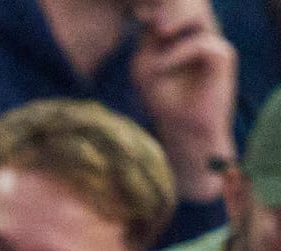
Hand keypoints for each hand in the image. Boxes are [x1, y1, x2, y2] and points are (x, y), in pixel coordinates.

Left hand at [130, 0, 236, 199]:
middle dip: (168, 6)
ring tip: (155, 35)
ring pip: (197, 15)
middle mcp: (203, 33)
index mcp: (185, 33)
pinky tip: (158, 68)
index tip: (136, 13)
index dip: (156, 6)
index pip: (172, 7)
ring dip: (172, 22)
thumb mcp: (145, 64)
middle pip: (189, 3)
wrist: (184, 129)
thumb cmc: (163, 99)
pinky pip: (199, 43)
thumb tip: (147, 12)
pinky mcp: (223, 56)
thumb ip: (148, 38)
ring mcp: (214, 43)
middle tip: (144, 17)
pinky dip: (175, 54)